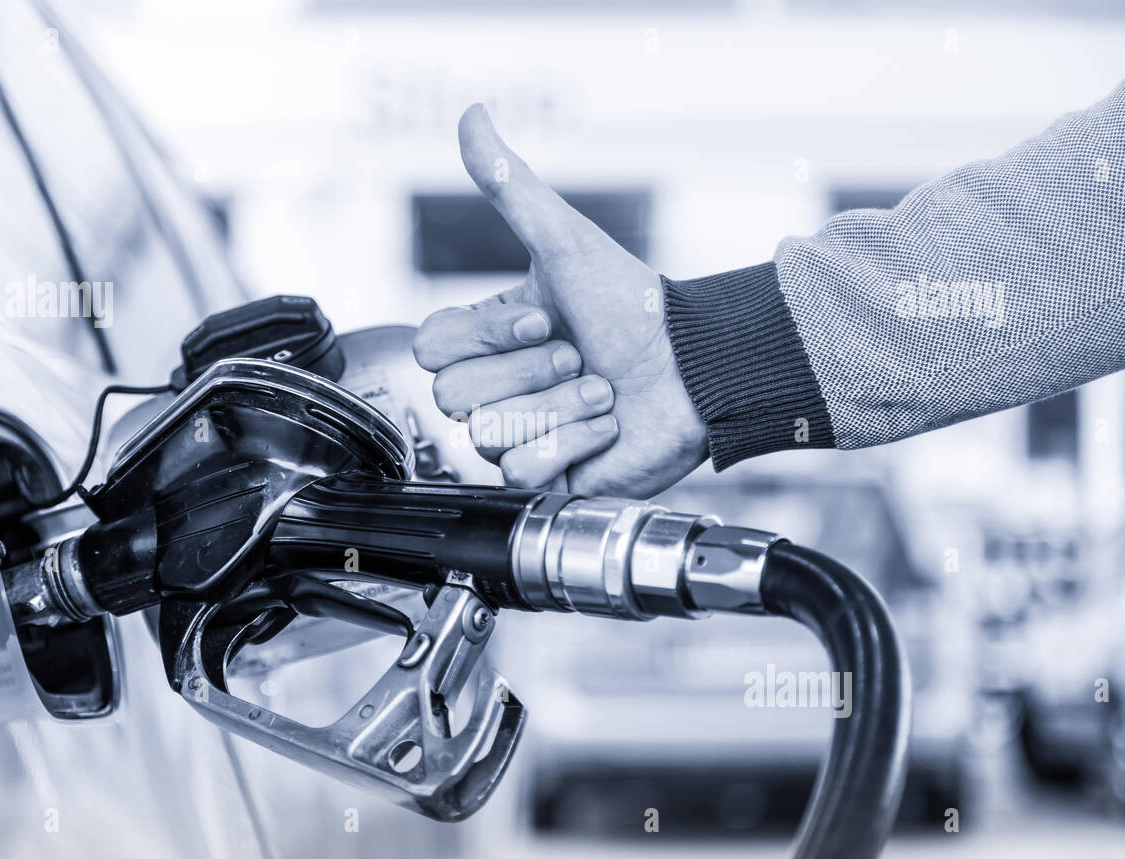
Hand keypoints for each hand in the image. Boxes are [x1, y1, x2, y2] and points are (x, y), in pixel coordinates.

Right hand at [413, 104, 707, 496]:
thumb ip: (510, 184)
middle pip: (454, 397)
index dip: (486, 337)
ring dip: (559, 407)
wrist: (693, 368)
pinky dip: (575, 444)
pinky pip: (523, 471)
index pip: (431, 349)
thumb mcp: (564, 241)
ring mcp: (517, 436)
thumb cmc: (629, 305)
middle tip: (579, 355)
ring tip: (602, 391)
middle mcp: (494, 389)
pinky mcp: (545, 478)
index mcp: (486, 339)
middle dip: (529, 373)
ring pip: (488, 435)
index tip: (544, 317)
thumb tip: (472, 114)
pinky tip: (606, 427)